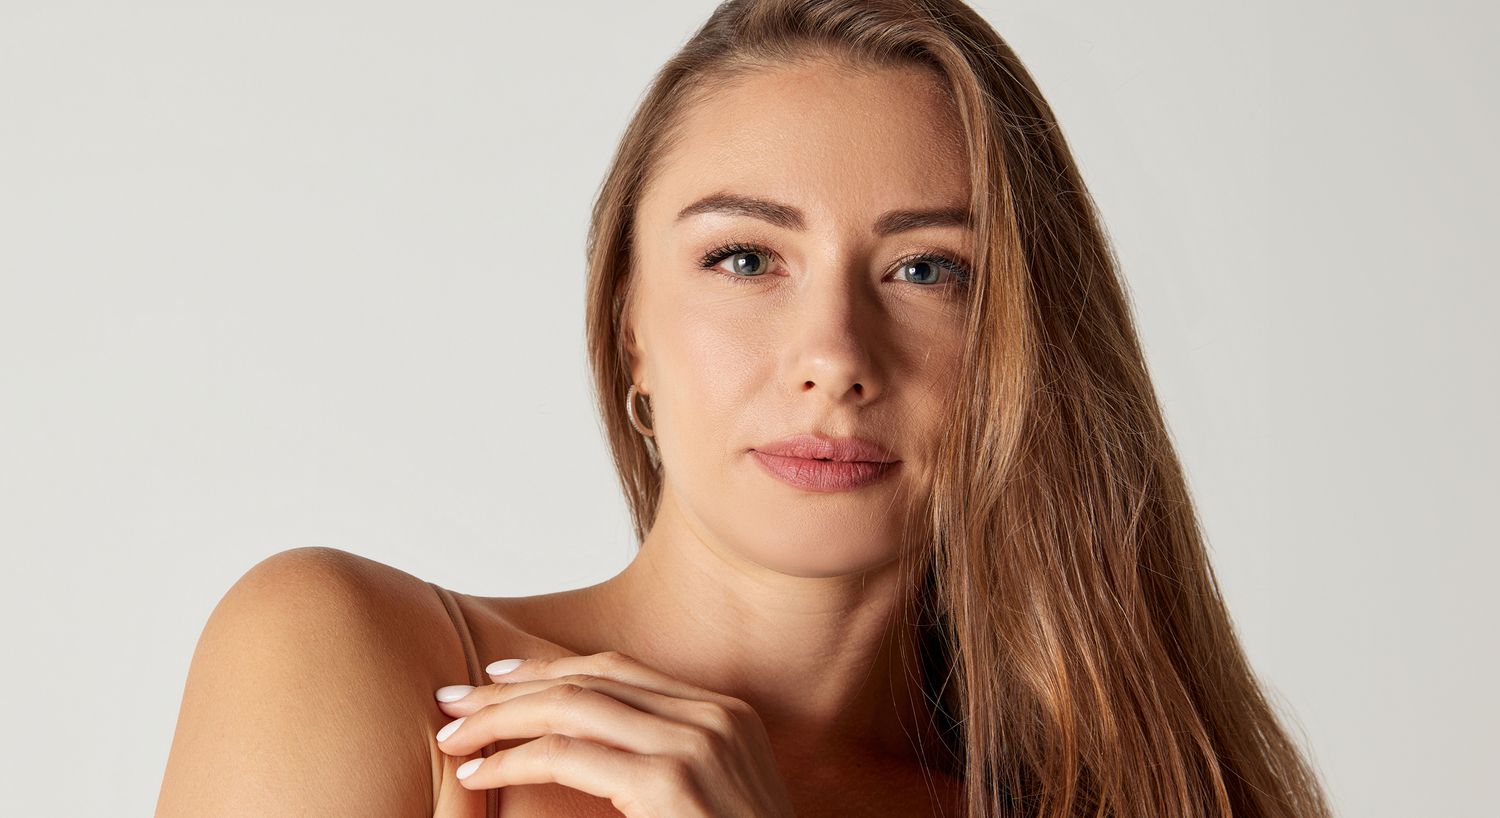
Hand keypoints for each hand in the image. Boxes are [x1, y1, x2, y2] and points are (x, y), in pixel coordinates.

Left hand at [432, 650, 797, 817]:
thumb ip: (663, 763)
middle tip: (455, 702)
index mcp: (725, 714)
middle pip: (590, 678)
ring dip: (501, 718)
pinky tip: (482, 771)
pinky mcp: (671, 781)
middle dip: (513, 689)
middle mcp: (713, 716)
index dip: (551, 668)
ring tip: (454, 736)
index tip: (499, 678)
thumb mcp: (710, 796)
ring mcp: (696, 744)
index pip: (620, 670)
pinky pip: (569, 754)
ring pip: (572, 706)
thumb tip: (592, 755)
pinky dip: (515, 758)